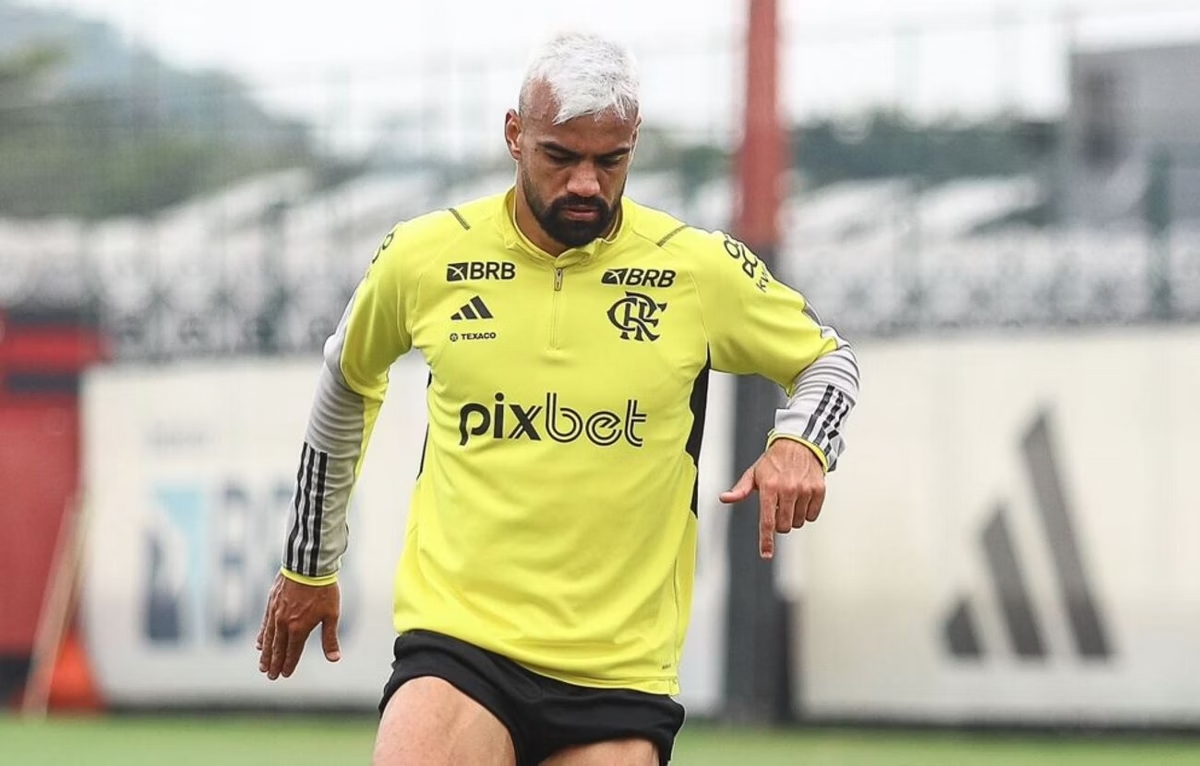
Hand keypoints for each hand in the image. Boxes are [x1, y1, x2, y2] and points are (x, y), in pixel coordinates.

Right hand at [256, 572, 341, 679]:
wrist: (308, 566)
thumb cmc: (323, 590)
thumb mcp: (331, 615)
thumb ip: (330, 638)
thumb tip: (334, 659)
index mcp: (299, 629)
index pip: (292, 652)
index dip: (289, 664)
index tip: (285, 675)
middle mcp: (284, 624)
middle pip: (278, 648)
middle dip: (275, 663)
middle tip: (271, 676)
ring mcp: (275, 614)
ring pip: (268, 639)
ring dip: (266, 654)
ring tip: (263, 666)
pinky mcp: (271, 603)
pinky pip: (264, 624)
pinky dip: (262, 636)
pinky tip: (259, 644)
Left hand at [719, 439, 825, 559]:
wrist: (799, 444)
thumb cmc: (775, 460)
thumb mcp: (753, 473)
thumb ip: (740, 490)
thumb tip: (725, 498)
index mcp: (769, 487)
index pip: (767, 521)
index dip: (766, 540)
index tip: (766, 554)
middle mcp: (788, 489)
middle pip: (784, 525)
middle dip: (779, 522)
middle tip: (777, 508)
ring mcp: (805, 490)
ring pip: (798, 522)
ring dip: (793, 517)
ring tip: (790, 500)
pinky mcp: (818, 490)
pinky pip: (812, 515)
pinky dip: (807, 512)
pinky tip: (801, 499)